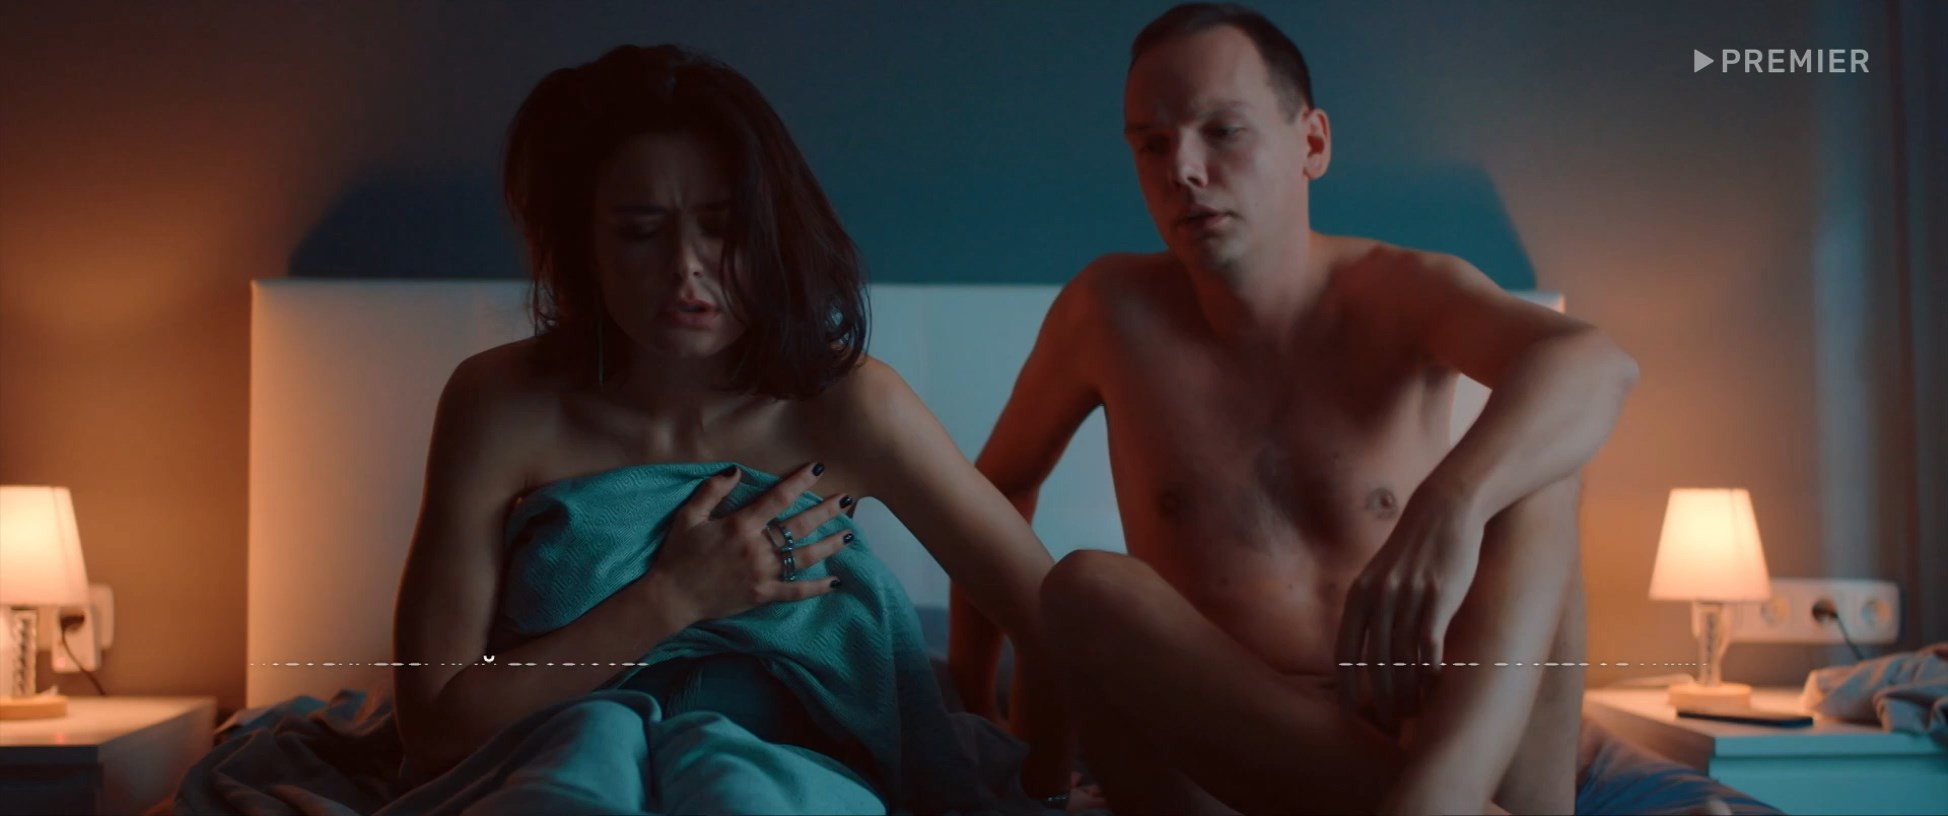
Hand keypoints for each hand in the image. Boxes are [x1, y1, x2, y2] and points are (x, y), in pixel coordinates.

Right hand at [654, 462, 852, 623]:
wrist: (672, 596)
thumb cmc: (678, 554)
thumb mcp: (688, 516)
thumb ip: (712, 491)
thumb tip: (735, 470)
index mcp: (740, 525)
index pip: (778, 498)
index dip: (799, 482)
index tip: (817, 469)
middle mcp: (757, 548)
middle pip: (799, 525)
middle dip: (825, 510)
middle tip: (846, 499)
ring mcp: (762, 573)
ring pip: (804, 557)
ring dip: (829, 544)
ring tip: (849, 534)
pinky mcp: (762, 595)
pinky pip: (795, 592)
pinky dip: (816, 588)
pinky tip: (835, 581)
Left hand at [1335, 483, 1483, 732]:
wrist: (1446, 508)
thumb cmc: (1414, 548)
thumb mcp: (1379, 574)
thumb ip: (1369, 606)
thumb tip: (1365, 646)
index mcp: (1359, 595)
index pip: (1346, 652)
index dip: (1347, 685)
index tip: (1351, 712)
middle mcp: (1378, 597)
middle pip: (1375, 662)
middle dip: (1381, 697)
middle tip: (1390, 721)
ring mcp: (1408, 596)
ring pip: (1403, 658)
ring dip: (1408, 690)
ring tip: (1414, 712)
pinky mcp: (1438, 595)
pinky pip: (1430, 642)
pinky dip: (1431, 668)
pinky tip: (1435, 683)